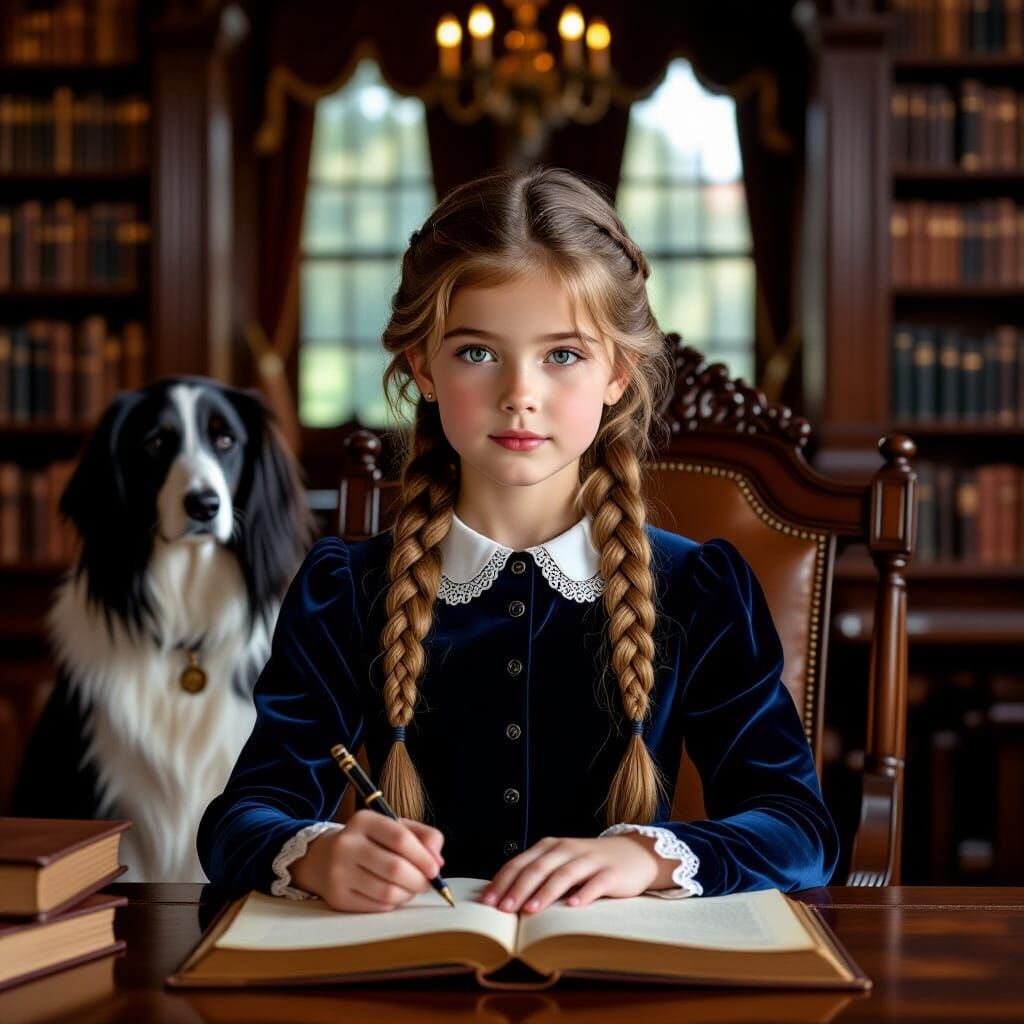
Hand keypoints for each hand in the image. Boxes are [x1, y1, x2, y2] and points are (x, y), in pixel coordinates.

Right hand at [289, 809, 444, 912]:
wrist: (322, 858)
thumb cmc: (368, 841)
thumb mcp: (392, 827)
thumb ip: (422, 836)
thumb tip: (437, 860)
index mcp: (364, 821)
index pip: (400, 838)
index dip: (423, 856)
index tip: (435, 868)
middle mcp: (347, 844)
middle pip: (395, 868)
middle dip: (418, 880)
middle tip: (426, 883)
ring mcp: (339, 872)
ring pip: (387, 891)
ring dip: (407, 894)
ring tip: (410, 889)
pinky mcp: (337, 897)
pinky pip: (376, 906)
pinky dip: (392, 904)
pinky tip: (392, 895)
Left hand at [481, 833, 669, 913]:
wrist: (632, 854)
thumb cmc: (588, 863)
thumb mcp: (560, 863)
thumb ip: (537, 875)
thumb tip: (503, 898)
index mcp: (550, 847)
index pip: (520, 863)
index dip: (502, 882)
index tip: (487, 902)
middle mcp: (567, 849)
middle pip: (538, 868)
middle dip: (518, 889)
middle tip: (504, 910)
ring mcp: (589, 860)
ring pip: (563, 875)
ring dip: (545, 893)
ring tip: (530, 910)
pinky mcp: (610, 873)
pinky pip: (595, 883)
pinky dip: (583, 894)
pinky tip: (572, 906)